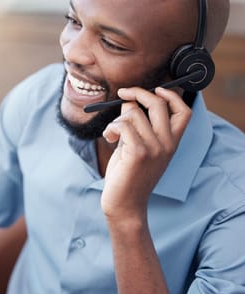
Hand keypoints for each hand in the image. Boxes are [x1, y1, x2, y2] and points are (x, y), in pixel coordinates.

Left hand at [101, 87, 191, 220]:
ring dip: (117, 119)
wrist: (125, 204)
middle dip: (138, 92)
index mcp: (171, 143)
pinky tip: (109, 137)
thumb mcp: (138, 147)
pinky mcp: (138, 153)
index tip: (156, 89)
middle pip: (158, 103)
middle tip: (122, 93)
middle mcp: (167, 144)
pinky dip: (111, 127)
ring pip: (133, 114)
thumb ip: (139, 126)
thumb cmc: (129, 175)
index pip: (184, 111)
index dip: (172, 95)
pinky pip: (123, 125)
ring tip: (112, 133)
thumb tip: (130, 101)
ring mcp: (154, 148)